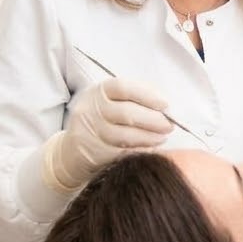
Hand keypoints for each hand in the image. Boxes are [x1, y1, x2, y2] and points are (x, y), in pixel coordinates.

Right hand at [43, 78, 172, 190]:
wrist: (73, 149)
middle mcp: (91, 109)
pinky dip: (140, 150)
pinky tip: (150, 148)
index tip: (165, 104)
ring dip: (149, 137)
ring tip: (162, 137)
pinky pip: (122, 152)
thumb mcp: (112, 101)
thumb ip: (137, 98)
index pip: (124, 88)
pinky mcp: (94, 153)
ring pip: (125, 136)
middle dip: (153, 120)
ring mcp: (91, 132)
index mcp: (99, 91)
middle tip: (169, 125)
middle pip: (126, 113)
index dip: (147, 95)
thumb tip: (165, 107)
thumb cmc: (103, 119)